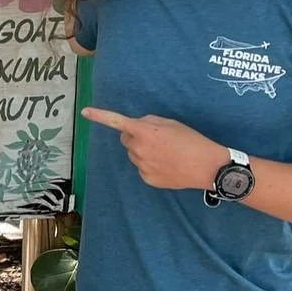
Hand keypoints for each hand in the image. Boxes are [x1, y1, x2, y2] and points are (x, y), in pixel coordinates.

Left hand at [82, 107, 225, 191]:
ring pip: (134, 154)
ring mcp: (142, 166)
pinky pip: (142, 168)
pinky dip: (150, 165)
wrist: (207, 167)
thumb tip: (138, 126)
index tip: (85, 112)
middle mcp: (138, 149)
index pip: (117, 122)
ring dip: (143, 151)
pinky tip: (167, 164)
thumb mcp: (172, 124)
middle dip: (135, 136)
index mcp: (144, 132)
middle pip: (126, 139)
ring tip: (166, 153)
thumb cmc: (192, 141)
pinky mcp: (147, 178)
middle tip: (156, 138)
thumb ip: (150, 122)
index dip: (100, 116)